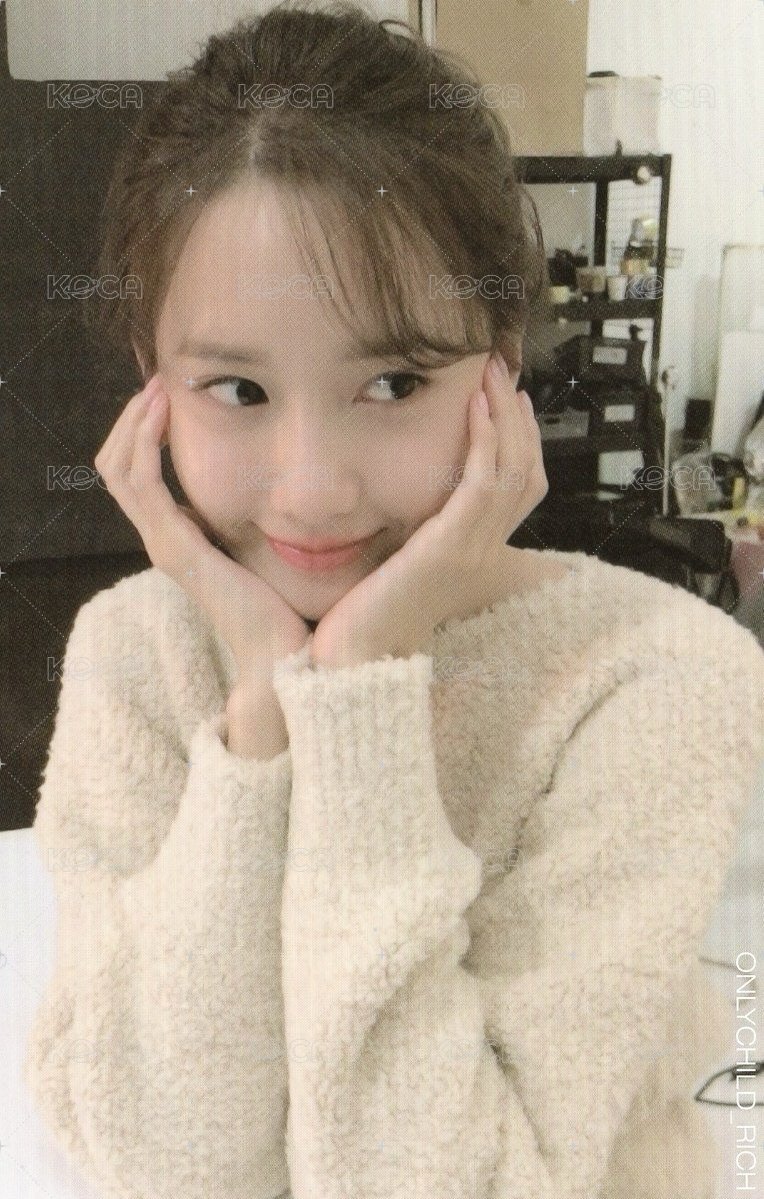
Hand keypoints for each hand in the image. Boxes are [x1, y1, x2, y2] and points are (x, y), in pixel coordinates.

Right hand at [93, 374, 311, 685]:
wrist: (284, 656)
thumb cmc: (286, 609)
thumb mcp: (267, 550)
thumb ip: (260, 521)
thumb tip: (281, 487)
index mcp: (181, 538)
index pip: (138, 474)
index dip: (145, 431)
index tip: (172, 394)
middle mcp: (164, 539)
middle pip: (117, 466)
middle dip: (132, 419)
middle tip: (159, 381)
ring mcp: (164, 544)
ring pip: (119, 469)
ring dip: (135, 422)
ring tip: (159, 387)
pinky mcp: (176, 548)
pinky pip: (142, 483)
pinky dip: (145, 442)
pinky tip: (165, 413)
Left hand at [310, 352, 547, 666]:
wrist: (356, 657)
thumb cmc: (365, 614)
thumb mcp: (398, 561)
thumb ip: (412, 529)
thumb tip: (403, 494)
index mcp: (477, 553)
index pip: (522, 489)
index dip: (522, 441)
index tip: (507, 400)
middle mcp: (485, 550)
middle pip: (529, 472)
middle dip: (518, 418)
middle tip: (501, 373)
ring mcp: (473, 549)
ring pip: (514, 470)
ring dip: (505, 416)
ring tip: (490, 375)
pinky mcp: (451, 547)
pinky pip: (485, 484)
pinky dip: (486, 441)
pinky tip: (474, 407)